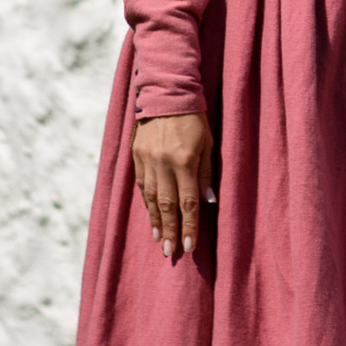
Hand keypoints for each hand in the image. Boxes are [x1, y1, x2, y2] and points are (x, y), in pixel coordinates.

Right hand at [131, 112, 214, 264]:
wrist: (166, 92)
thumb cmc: (194, 118)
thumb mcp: (208, 143)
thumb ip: (207, 174)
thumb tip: (208, 203)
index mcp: (185, 160)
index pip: (188, 202)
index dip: (189, 226)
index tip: (189, 246)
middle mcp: (164, 162)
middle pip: (167, 205)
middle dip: (170, 231)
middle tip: (170, 253)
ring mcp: (147, 159)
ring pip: (151, 198)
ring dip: (156, 221)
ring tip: (158, 240)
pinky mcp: (136, 154)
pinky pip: (141, 184)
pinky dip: (146, 202)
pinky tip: (151, 215)